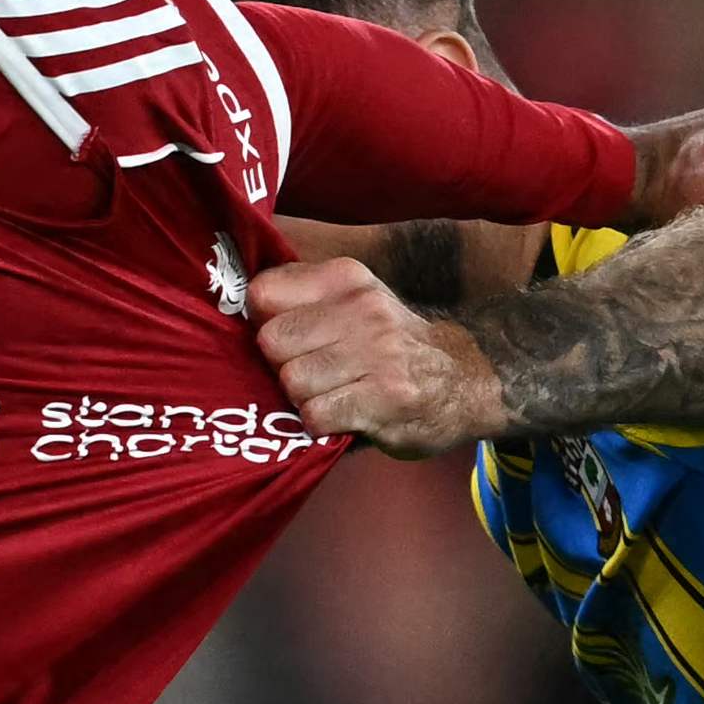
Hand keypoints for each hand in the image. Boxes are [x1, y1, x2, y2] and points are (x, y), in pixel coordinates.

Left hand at [249, 251, 504, 456]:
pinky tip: (341, 416)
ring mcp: (377, 354)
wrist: (465, 379)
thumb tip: (239, 303)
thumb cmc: (389, 344)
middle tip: (308, 375)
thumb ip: (302, 296)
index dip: (263, 323)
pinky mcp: (385, 399)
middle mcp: (362, 309)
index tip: (283, 339)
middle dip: (281, 366)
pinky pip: (316, 415)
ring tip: (330, 396)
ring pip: (292, 381)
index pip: (264, 293)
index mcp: (346, 279)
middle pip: (272, 342)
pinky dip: (320, 424)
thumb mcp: (354, 301)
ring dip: (302, 400)